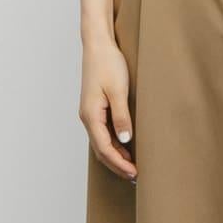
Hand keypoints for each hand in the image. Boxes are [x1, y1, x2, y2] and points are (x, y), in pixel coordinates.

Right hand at [81, 34, 136, 179]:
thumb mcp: (118, 91)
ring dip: (116, 156)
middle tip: (135, 177)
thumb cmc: (108, 64)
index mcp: (90, 115)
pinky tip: (126, 148)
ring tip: (132, 167)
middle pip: (101, 150)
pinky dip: (114, 144)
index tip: (135, 173)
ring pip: (102, 143)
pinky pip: (103, 133)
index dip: (120, 164)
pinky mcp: (95, 108)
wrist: (98, 45)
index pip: (105, 148)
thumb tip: (125, 140)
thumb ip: (121, 116)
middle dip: (117, 165)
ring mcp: (90, 113)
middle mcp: (87, 117)